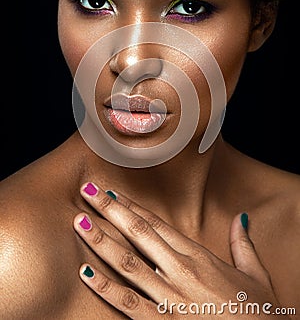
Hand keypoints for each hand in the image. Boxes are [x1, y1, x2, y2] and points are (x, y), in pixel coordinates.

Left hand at [73, 183, 284, 318]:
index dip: (133, 206)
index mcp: (198, 256)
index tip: (113, 192)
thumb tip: (240, 219)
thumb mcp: (255, 275)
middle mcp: (180, 270)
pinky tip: (86, 272)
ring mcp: (169, 296)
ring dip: (101, 241)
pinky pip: (128, 303)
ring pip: (128, 262)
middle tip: (88, 189)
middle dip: (111, 210)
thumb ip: (243, 244)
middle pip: (139, 233)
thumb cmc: (257, 312)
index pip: (157, 224)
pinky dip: (105, 288)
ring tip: (80, 222)